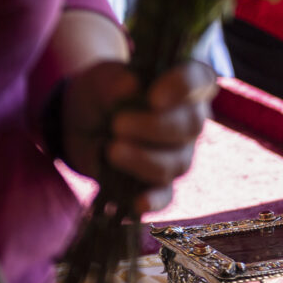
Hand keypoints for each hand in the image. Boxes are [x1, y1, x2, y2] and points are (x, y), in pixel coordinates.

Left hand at [62, 60, 217, 212]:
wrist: (83, 124)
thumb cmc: (103, 94)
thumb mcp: (101, 80)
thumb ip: (114, 81)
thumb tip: (131, 85)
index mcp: (183, 86)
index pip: (200, 80)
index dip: (184, 87)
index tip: (154, 97)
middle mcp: (189, 121)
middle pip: (191, 125)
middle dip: (155, 126)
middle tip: (118, 124)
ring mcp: (178, 155)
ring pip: (177, 162)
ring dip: (143, 158)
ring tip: (111, 149)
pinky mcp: (158, 183)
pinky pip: (166, 196)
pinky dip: (154, 201)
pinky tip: (138, 203)